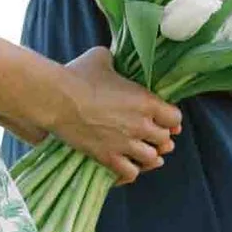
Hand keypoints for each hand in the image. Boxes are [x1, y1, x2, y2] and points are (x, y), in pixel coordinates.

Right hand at [39, 48, 181, 184]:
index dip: (170, 119)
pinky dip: (131, 171)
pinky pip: (131, 174)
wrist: (56, 98)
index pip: (175, 118)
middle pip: (165, 141)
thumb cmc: (78, 75)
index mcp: (146, 101)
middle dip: (159, 138)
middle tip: (149, 135)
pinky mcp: (108, 158)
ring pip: (152, 159)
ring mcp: (126, 144)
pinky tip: (125, 164)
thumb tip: (115, 60)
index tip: (163, 119)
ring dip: (147, 156)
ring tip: (139, 150)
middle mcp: (141, 125)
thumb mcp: (102, 57)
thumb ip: (116, 61)